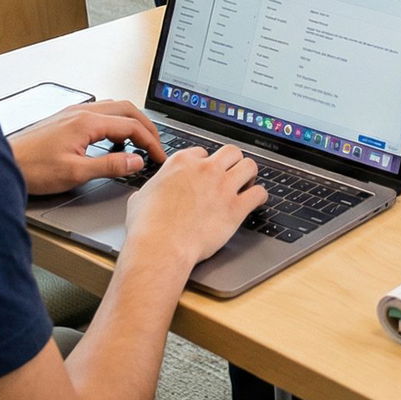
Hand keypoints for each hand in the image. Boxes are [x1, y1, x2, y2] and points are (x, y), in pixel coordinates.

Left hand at [9, 101, 165, 196]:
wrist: (3, 162)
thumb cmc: (32, 168)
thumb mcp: (75, 173)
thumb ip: (109, 165)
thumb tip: (136, 161)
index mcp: (88, 122)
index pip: (131, 126)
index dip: (150, 142)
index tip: (158, 157)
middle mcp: (83, 112)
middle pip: (127, 110)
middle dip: (146, 127)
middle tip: (156, 146)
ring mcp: (74, 113)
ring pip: (114, 108)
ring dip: (131, 122)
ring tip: (139, 142)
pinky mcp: (66, 118)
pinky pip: (101, 113)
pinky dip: (115, 123)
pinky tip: (111, 140)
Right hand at [125, 143, 266, 270]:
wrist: (160, 247)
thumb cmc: (147, 227)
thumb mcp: (140, 198)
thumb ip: (151, 189)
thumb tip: (147, 194)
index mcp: (182, 162)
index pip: (202, 152)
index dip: (204, 164)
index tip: (205, 174)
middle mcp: (206, 169)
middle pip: (231, 152)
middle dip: (232, 162)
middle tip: (230, 174)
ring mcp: (223, 187)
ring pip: (250, 166)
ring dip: (249, 174)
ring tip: (246, 183)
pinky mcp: (236, 208)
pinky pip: (259, 193)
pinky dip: (260, 196)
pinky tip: (256, 200)